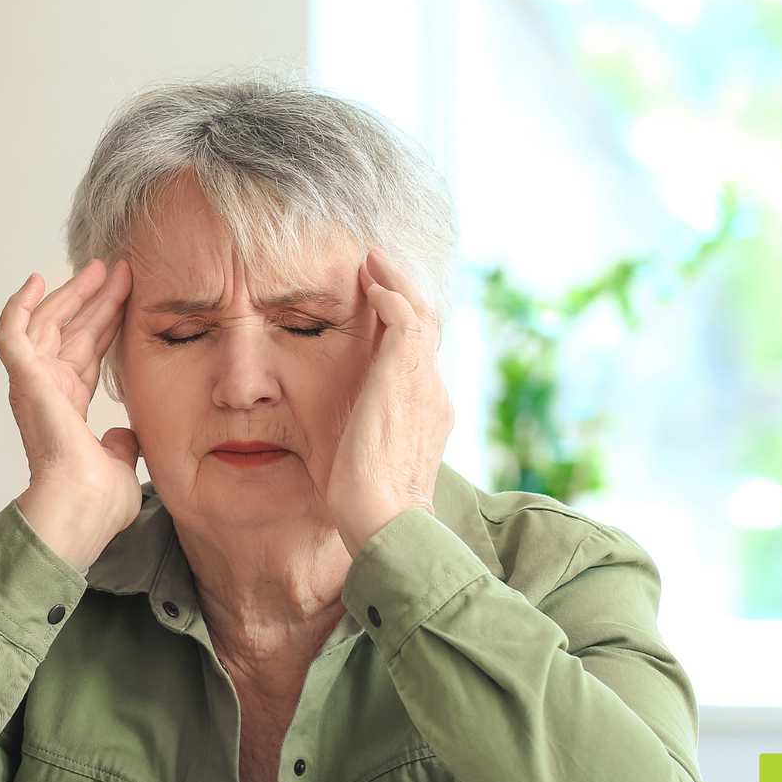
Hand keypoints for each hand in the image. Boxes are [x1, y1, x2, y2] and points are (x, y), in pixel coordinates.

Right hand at [0, 260, 141, 571]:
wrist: (82, 504)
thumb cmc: (98, 501)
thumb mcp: (122, 463)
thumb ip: (122, 444)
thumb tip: (126, 433)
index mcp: (68, 408)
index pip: (88, 353)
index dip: (107, 322)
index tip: (130, 295)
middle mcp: (48, 391)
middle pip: (72, 331)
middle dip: (94, 299)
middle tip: (117, 270)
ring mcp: (33, 383)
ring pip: (48, 323)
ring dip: (71, 294)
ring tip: (98, 267)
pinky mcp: (24, 377)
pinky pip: (11, 332)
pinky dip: (19, 306)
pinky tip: (36, 281)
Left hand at [327, 248, 453, 556]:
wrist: (385, 520)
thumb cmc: (367, 506)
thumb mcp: (367, 460)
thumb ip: (366, 433)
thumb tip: (348, 428)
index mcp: (427, 412)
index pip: (420, 355)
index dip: (402, 323)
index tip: (379, 301)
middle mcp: (433, 392)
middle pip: (426, 327)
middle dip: (402, 291)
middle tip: (376, 266)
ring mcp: (423, 383)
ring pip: (419, 316)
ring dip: (395, 284)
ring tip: (372, 261)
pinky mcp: (405, 377)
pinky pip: (405, 322)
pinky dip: (390, 298)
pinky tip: (370, 286)